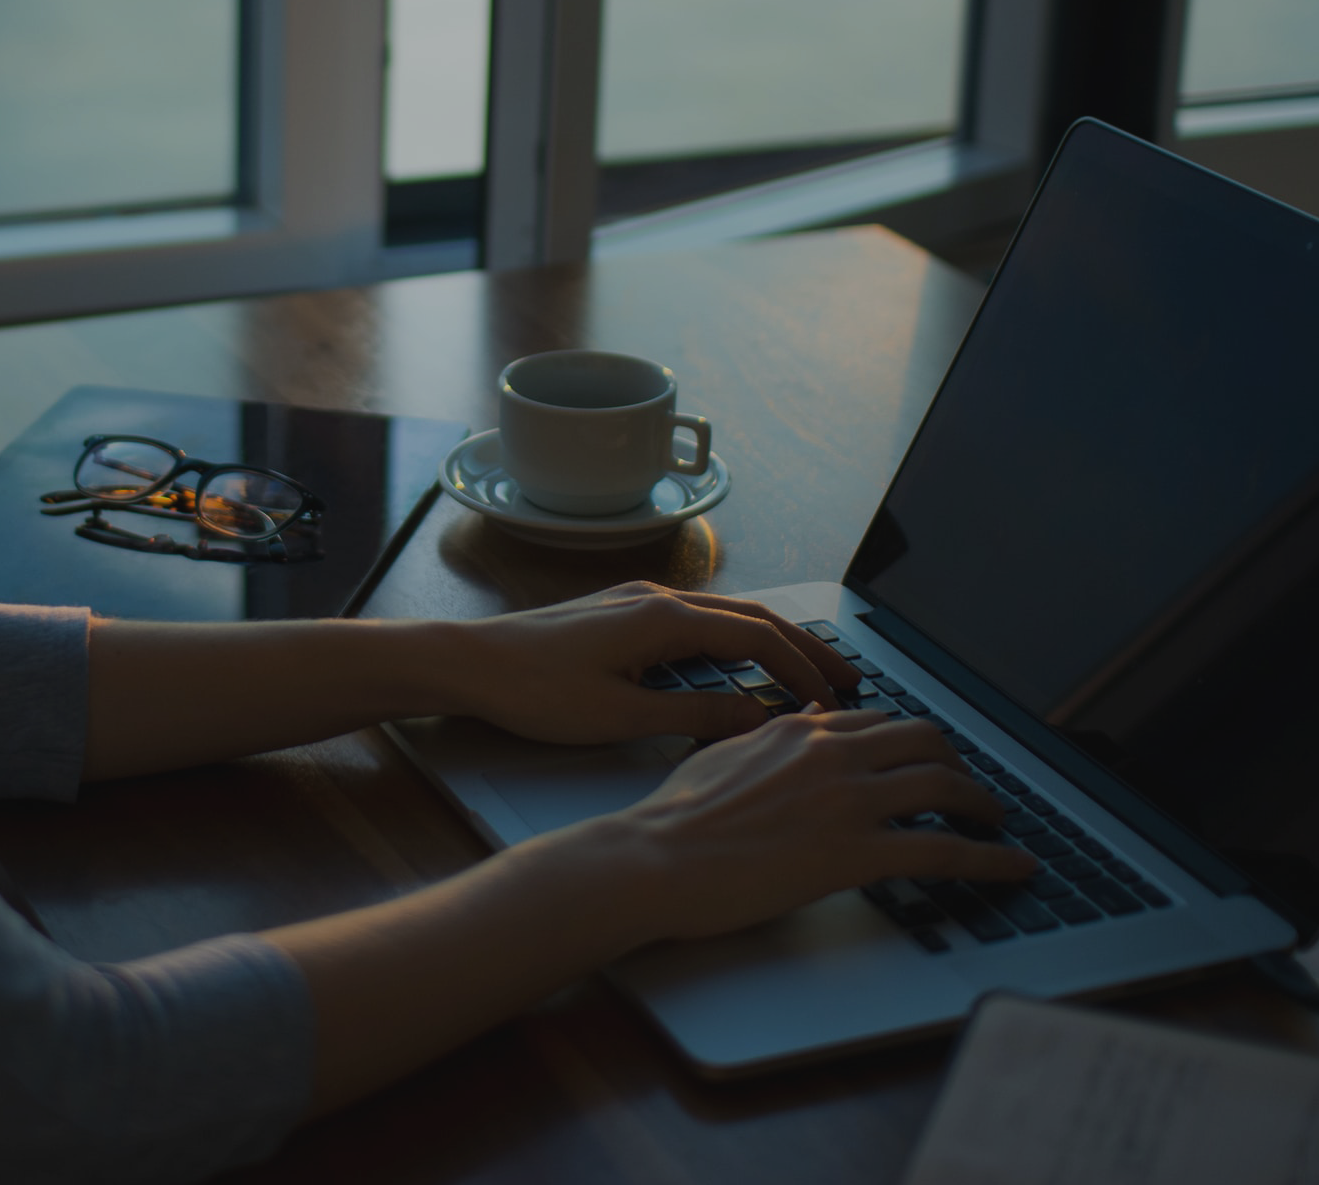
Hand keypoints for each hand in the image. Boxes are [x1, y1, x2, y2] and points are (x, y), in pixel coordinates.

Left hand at [450, 582, 864, 745]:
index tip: (835, 703)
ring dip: (772, 641)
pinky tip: (739, 664)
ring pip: (725, 615)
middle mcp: (658, 599)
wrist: (468, 662)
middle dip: (805, 647)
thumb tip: (758, 720)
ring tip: (807, 672)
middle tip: (849, 677)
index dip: (804, 670)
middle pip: (753, 617)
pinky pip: (696, 620)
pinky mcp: (620, 613)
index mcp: (665, 619)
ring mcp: (637, 602)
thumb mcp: (620, 717)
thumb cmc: (533, 690)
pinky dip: (734, 640)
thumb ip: (694, 717)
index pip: (758, 638)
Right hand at [576, 707, 1036, 945]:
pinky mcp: (856, 852)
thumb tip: (793, 726)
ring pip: (945, 785)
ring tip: (996, 824)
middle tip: (967, 788)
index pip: (877, 722)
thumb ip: (764, 740)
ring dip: (983, 805)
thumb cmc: (672, 820)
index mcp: (798, 732)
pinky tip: (1015, 868)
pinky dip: (991, 859)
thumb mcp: (719, 756)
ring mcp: (848, 801)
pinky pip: (945, 850)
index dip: (911, 741)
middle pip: (925, 740)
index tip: (924, 758)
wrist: (654, 861)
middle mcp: (832, 754)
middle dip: (957, 762)